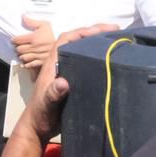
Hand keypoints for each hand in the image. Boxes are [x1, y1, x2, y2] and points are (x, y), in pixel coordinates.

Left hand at [12, 15, 54, 69]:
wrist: (66, 44)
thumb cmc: (55, 33)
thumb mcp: (44, 24)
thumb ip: (32, 22)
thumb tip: (23, 17)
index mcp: (33, 38)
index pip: (17, 40)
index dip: (14, 40)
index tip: (14, 40)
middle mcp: (34, 48)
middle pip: (19, 50)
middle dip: (17, 48)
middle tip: (18, 46)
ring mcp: (37, 56)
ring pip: (23, 58)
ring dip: (21, 56)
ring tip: (22, 53)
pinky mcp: (42, 62)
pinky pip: (30, 65)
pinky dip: (26, 64)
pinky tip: (26, 62)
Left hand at [15, 23, 118, 145]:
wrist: (38, 127)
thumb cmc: (40, 114)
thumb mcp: (46, 104)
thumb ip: (53, 93)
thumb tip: (63, 82)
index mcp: (52, 63)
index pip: (67, 39)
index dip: (83, 31)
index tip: (103, 29)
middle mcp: (60, 63)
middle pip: (77, 42)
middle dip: (94, 34)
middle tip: (117, 32)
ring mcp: (66, 72)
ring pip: (82, 52)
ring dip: (97, 45)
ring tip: (117, 42)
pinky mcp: (73, 81)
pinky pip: (85, 65)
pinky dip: (97, 60)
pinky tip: (110, 62)